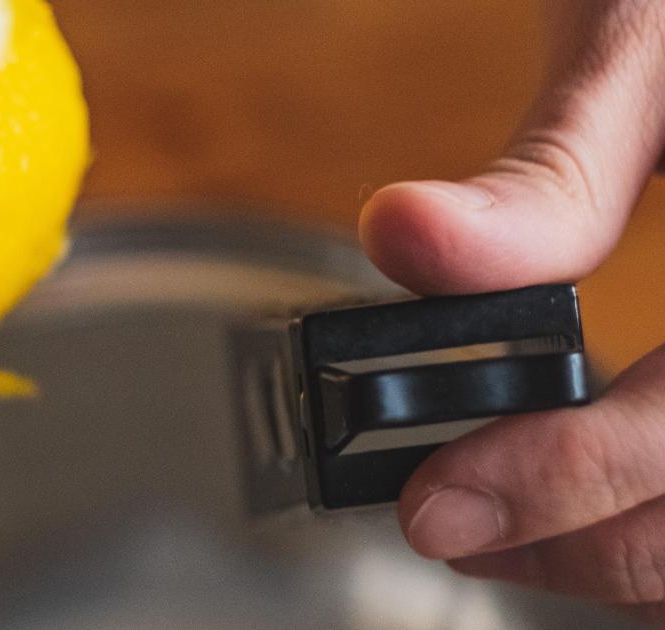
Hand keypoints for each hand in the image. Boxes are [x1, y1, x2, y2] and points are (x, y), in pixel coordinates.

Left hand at [360, 0, 664, 621]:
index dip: (570, 482)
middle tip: (443, 523)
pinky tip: (572, 506)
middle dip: (574, 542)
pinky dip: (647, 521)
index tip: (443, 504)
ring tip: (491, 530)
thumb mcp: (647, 52)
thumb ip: (549, 173)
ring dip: (610, 553)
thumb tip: (406, 239)